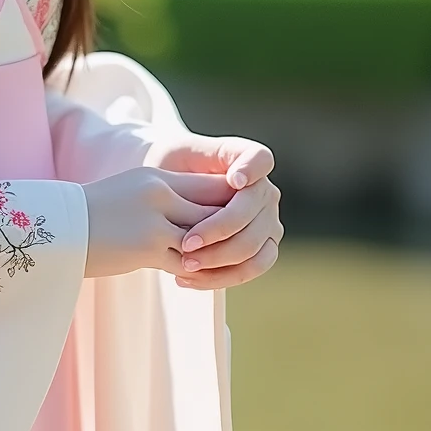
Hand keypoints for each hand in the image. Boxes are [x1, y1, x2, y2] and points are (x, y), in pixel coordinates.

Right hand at [81, 167, 233, 279]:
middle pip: (215, 212)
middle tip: (240, 248)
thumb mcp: (135, 193)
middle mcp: (160, 194)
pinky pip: (187, 262)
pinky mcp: (147, 248)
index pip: (213, 187)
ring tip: (216, 266)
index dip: (232, 206)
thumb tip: (204, 216)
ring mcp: (155, 221)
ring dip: (214, 256)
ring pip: (205, 239)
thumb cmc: (96, 213)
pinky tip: (189, 278)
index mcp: (159, 177)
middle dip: (231, 233)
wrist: (57, 228)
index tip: (241, 222)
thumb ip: (168, 199)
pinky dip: (195, 272)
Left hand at [148, 133, 281, 288]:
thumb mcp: (178, 153)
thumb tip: (234, 182)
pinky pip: (250, 269)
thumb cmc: (170, 169)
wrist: (162, 200)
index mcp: (248, 162)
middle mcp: (265, 192)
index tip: (234, 181)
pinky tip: (188, 277)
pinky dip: (220, 277)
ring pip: (253, 246)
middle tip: (185, 243)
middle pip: (254, 212)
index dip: (252, 169)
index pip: (260, 159)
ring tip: (185, 264)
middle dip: (220, 230)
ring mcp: (267, 223)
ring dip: (219, 259)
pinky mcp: (261, 250)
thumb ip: (200, 156)